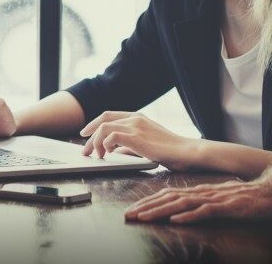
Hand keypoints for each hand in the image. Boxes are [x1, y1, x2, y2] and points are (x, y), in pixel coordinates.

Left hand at [79, 111, 197, 169]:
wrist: (186, 151)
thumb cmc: (170, 150)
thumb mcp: (146, 143)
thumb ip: (129, 144)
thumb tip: (114, 150)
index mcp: (137, 117)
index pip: (108, 115)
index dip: (94, 123)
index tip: (85, 133)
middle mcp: (134, 118)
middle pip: (103, 120)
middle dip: (89, 135)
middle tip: (85, 150)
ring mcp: (135, 126)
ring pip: (104, 128)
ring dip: (95, 142)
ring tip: (97, 155)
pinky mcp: (136, 137)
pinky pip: (110, 137)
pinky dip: (105, 145)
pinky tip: (109, 154)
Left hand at [124, 159, 271, 224]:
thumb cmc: (253, 199)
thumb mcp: (224, 202)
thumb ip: (207, 205)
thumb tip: (189, 212)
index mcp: (201, 191)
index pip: (169, 195)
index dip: (150, 202)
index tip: (134, 210)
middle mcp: (204, 192)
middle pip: (169, 198)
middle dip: (147, 207)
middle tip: (128, 215)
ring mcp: (216, 198)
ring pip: (182, 204)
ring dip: (160, 211)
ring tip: (143, 217)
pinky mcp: (229, 206)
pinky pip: (206, 211)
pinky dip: (189, 216)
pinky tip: (176, 220)